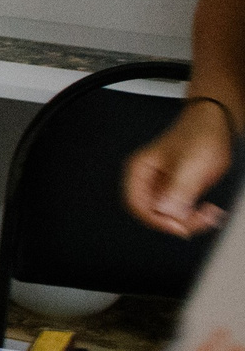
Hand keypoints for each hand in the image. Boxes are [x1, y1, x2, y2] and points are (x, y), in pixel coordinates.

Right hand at [126, 96, 233, 236]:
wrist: (214, 125)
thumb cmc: (198, 135)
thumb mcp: (189, 163)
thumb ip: (177, 188)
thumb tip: (165, 211)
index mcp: (139, 170)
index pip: (135, 204)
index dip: (154, 219)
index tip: (176, 225)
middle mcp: (148, 181)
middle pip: (153, 214)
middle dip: (177, 221)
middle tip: (198, 219)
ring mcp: (163, 187)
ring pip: (168, 217)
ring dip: (189, 221)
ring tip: (208, 214)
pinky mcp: (178, 192)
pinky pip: (182, 213)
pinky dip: (196, 217)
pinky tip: (208, 211)